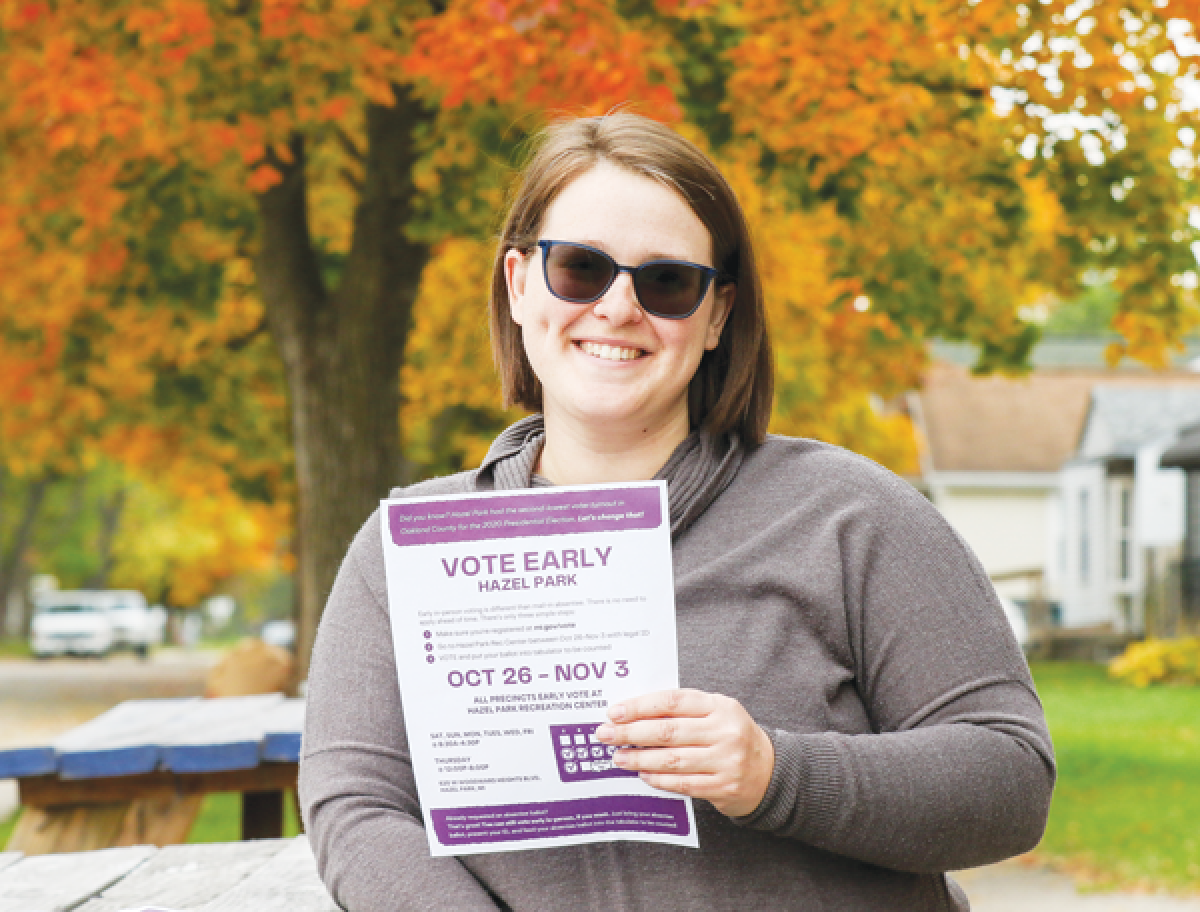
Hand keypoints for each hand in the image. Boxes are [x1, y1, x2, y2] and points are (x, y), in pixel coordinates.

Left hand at [594, 688, 774, 817]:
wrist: (769, 771)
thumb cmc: (730, 736)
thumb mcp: (715, 713)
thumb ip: (682, 711)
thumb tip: (633, 714)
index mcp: (720, 706)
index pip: (673, 701)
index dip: (641, 706)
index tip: (615, 712)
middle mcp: (724, 732)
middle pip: (668, 731)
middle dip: (631, 733)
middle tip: (606, 734)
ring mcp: (726, 761)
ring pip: (672, 759)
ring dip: (640, 759)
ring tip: (618, 757)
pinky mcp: (723, 787)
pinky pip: (683, 783)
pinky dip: (659, 779)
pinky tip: (643, 774)